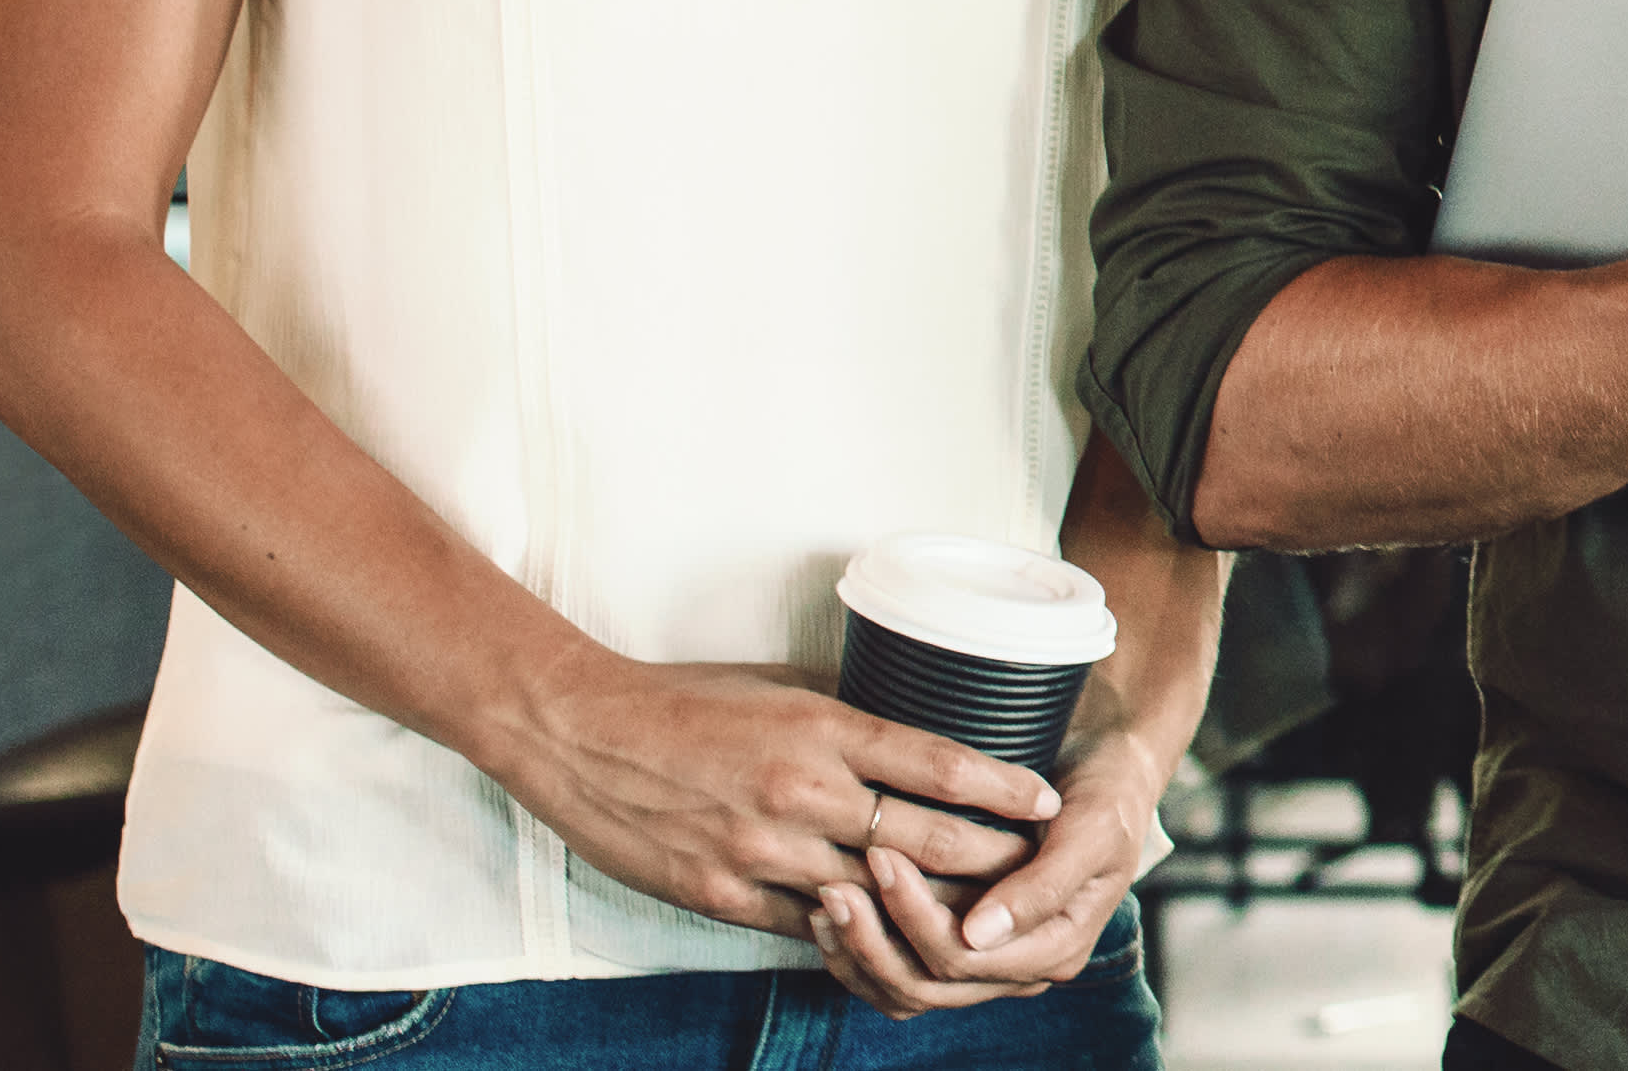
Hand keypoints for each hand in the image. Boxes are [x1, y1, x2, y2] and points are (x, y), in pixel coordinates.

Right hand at [495, 652, 1050, 939]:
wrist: (581, 735)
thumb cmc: (682, 700)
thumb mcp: (773, 685)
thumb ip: (843, 711)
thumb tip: (910, 720)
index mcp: (819, 728)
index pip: (935, 761)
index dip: (1001, 787)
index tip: (1047, 799)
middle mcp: (802, 793)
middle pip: (924, 840)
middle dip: (994, 859)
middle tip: (1044, 868)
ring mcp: (765, 853)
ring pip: (877, 896)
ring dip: (937, 908)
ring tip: (989, 916)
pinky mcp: (728, 898)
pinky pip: (814, 930)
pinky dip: (861, 934)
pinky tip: (899, 941)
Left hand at [806, 709, 1172, 1016]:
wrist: (1106, 765)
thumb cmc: (1105, 791)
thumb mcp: (1091, 829)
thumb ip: (1042, 885)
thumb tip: (979, 935)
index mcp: (1055, 948)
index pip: (967, 959)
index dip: (916, 916)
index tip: (882, 854)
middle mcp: (1018, 967)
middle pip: (929, 984)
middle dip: (875, 938)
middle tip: (835, 881)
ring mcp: (986, 960)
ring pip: (906, 988)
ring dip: (859, 952)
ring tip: (824, 899)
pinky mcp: (958, 941)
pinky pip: (898, 972)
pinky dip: (859, 953)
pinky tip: (826, 914)